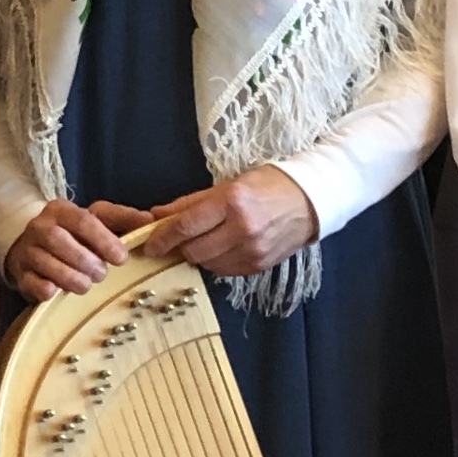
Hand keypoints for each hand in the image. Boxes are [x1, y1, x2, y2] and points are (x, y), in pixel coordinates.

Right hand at [2, 198, 128, 300]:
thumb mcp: (96, 220)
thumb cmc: (73, 235)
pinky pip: (30, 282)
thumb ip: (123, 219)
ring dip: (69, 276)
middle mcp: (40, 227)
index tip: (121, 258)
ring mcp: (27, 251)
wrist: (33, 246)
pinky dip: (45, 289)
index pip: (83, 221)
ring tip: (85, 285)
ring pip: (44, 261)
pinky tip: (58, 293)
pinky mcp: (21, 274)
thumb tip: (150, 220)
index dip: (104, 240)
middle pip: (58, 240)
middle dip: (84, 260)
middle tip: (101, 274)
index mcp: (61, 210)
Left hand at [132, 169, 319, 279]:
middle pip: (193, 250)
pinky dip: (216, 261)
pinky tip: (222, 247)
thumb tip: (156, 215)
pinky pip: (224, 271)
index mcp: (232, 203)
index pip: (186, 226)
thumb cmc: (267, 186)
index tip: (148, 245)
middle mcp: (242, 229)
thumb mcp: (227, 185)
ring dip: (198, 254)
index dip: (162, 238)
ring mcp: (252, 251)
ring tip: (205, 239)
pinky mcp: (258, 266)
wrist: (309, 201)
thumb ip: (190, 203)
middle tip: (176, 240)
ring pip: (207, 264)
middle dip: (179, 247)